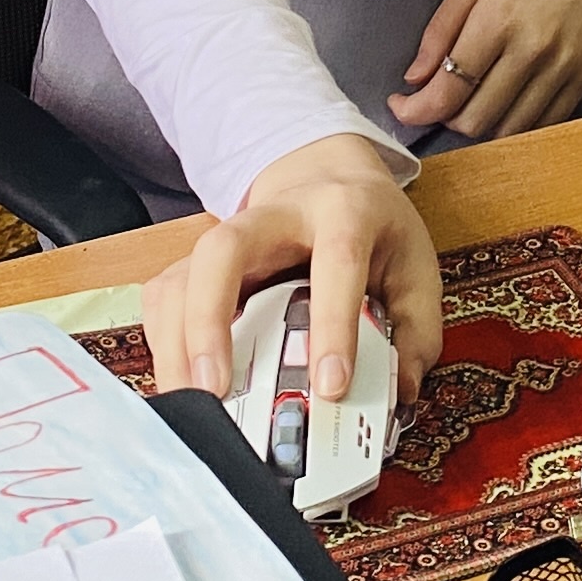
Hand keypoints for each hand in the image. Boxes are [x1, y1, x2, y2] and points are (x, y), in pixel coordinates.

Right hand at [139, 132, 441, 405]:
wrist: (329, 176)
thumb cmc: (374, 230)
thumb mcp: (414, 267)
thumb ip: (415, 332)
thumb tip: (398, 395)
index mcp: (344, 211)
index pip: (335, 262)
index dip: (332, 326)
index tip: (329, 388)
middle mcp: (277, 214)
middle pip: (224, 248)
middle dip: (211, 319)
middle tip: (216, 389)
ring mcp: (229, 232)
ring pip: (184, 274)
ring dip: (179, 343)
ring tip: (195, 404)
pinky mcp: (200, 258)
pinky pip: (167, 295)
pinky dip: (166, 342)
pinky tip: (184, 383)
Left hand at [390, 0, 581, 142]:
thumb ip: (441, 29)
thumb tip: (415, 78)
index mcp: (497, 21)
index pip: (448, 91)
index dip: (415, 109)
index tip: (401, 105)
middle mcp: (532, 52)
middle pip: (474, 120)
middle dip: (445, 116)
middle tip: (439, 96)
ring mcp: (562, 70)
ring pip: (508, 131)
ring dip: (480, 123)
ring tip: (471, 97)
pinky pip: (542, 125)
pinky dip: (515, 124)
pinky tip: (503, 101)